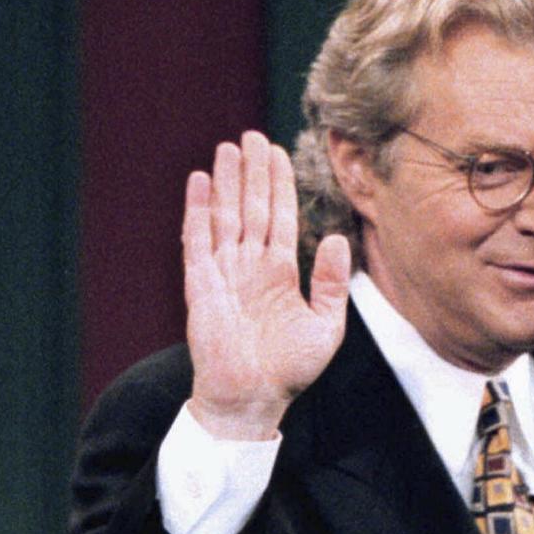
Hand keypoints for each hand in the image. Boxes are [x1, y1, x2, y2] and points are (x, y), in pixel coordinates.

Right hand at [183, 131, 350, 438]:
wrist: (251, 398)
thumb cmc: (289, 370)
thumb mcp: (325, 327)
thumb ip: (331, 283)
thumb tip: (336, 238)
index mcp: (280, 272)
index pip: (280, 217)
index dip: (279, 185)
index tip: (278, 153)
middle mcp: (251, 266)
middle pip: (252, 207)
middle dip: (253, 172)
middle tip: (252, 135)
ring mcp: (224, 272)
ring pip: (225, 215)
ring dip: (227, 181)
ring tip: (228, 147)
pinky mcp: (200, 283)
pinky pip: (197, 239)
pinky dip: (198, 209)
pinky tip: (201, 181)